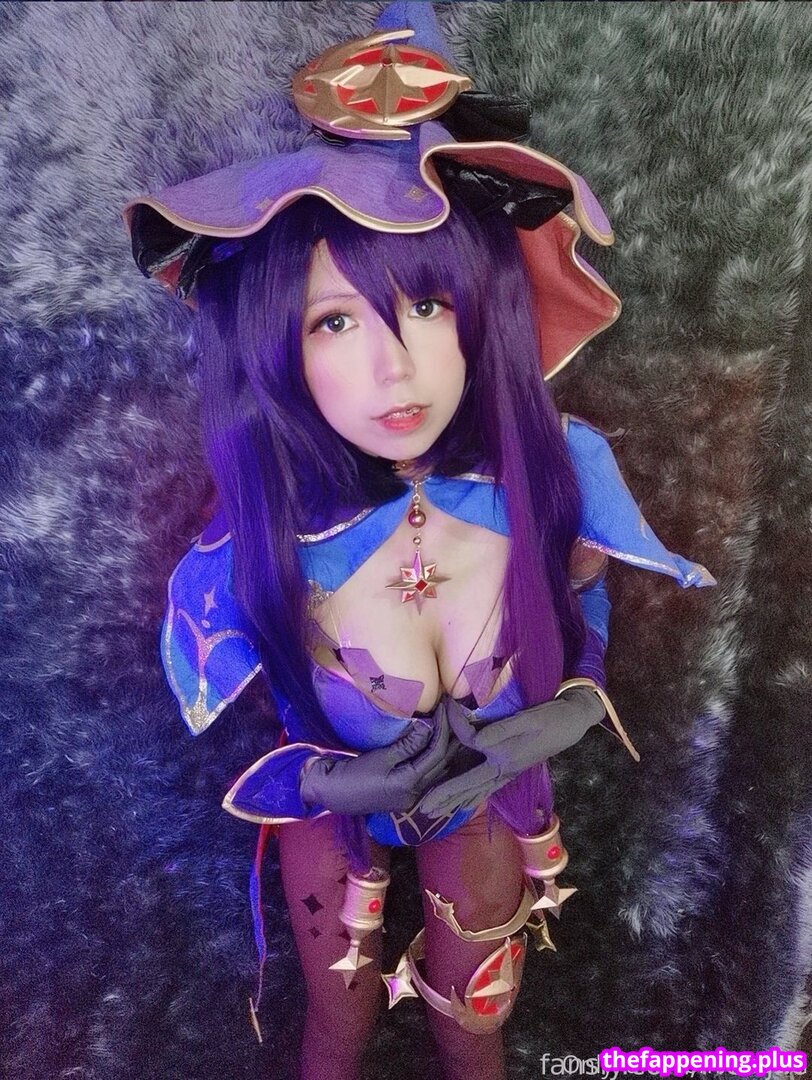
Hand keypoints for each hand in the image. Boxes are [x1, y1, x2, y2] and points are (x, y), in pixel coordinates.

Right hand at [299, 703, 450, 815]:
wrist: (332, 792)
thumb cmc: (353, 774)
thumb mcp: (381, 756)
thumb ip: (407, 744)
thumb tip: (428, 727)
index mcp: (409, 785)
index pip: (436, 753)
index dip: (443, 729)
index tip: (444, 708)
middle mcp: (415, 794)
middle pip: (441, 764)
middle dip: (450, 739)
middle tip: (453, 715)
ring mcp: (410, 797)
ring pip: (437, 770)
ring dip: (444, 749)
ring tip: (450, 727)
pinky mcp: (404, 795)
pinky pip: (427, 775)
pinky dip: (433, 759)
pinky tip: (435, 746)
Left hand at [418, 687, 604, 818]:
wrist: (573, 721)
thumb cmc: (551, 717)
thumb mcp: (527, 719)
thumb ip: (500, 731)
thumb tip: (476, 741)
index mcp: (504, 756)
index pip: (470, 742)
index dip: (457, 723)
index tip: (448, 705)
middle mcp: (504, 769)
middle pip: (468, 785)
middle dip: (444, 797)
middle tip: (422, 810)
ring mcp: (508, 772)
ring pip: (477, 791)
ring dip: (455, 802)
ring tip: (435, 813)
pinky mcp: (513, 770)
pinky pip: (487, 787)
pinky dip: (472, 796)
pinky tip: (464, 803)